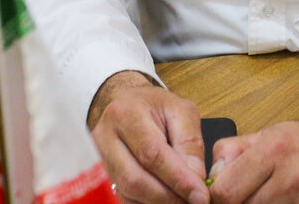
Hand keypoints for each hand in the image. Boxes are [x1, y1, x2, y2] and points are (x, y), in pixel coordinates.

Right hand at [88, 70, 209, 203]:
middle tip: (192, 202)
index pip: (152, 154)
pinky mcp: (99, 175)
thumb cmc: (154, 106)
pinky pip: (122, 197)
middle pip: (135, 179)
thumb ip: (190, 142)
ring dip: (157, 202)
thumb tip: (195, 178)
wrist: (126, 105)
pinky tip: (164, 199)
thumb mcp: (181, 111)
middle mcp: (105, 138)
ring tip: (181, 200)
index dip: (178, 179)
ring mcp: (98, 159)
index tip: (200, 195)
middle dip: (167, 196)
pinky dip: (145, 203)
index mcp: (126, 114)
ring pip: (127, 192)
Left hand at [206, 120, 298, 203]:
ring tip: (269, 197)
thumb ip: (235, 151)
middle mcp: (292, 177)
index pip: (225, 191)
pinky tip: (284, 202)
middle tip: (248, 194)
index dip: (217, 197)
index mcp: (274, 150)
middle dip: (240, 202)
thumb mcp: (272, 133)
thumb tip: (211, 176)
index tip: (221, 195)